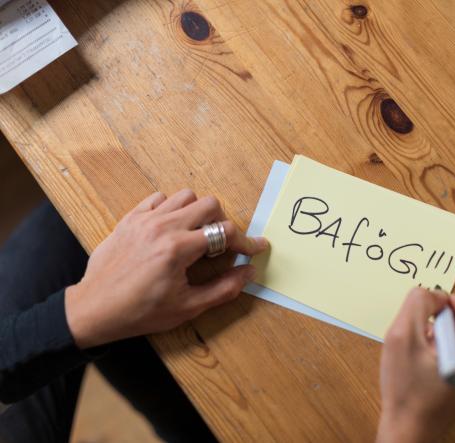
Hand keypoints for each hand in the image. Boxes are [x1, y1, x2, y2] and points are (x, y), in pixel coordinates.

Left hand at [64, 189, 268, 348]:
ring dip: (197, 212)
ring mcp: (144, 219)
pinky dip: (171, 208)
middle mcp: (162, 227)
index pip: (224, 232)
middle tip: (220, 245)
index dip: (246, 242)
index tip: (256, 248)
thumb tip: (249, 272)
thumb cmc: (140, 312)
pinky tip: (171, 228)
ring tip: (196, 234)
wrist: (94, 310)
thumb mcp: (187, 307)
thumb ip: (224, 289)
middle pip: (209, 204)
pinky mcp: (130, 219)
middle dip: (222, 223)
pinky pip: (158, 198)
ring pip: (185, 196)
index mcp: (178, 249)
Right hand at [377, 287, 454, 442]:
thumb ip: (419, 301)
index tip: (440, 313)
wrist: (411, 430)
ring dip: (451, 329)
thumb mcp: (401, 335)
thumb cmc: (406, 389)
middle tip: (428, 336)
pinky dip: (453, 342)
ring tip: (429, 351)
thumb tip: (437, 295)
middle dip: (453, 315)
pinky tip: (434, 360)